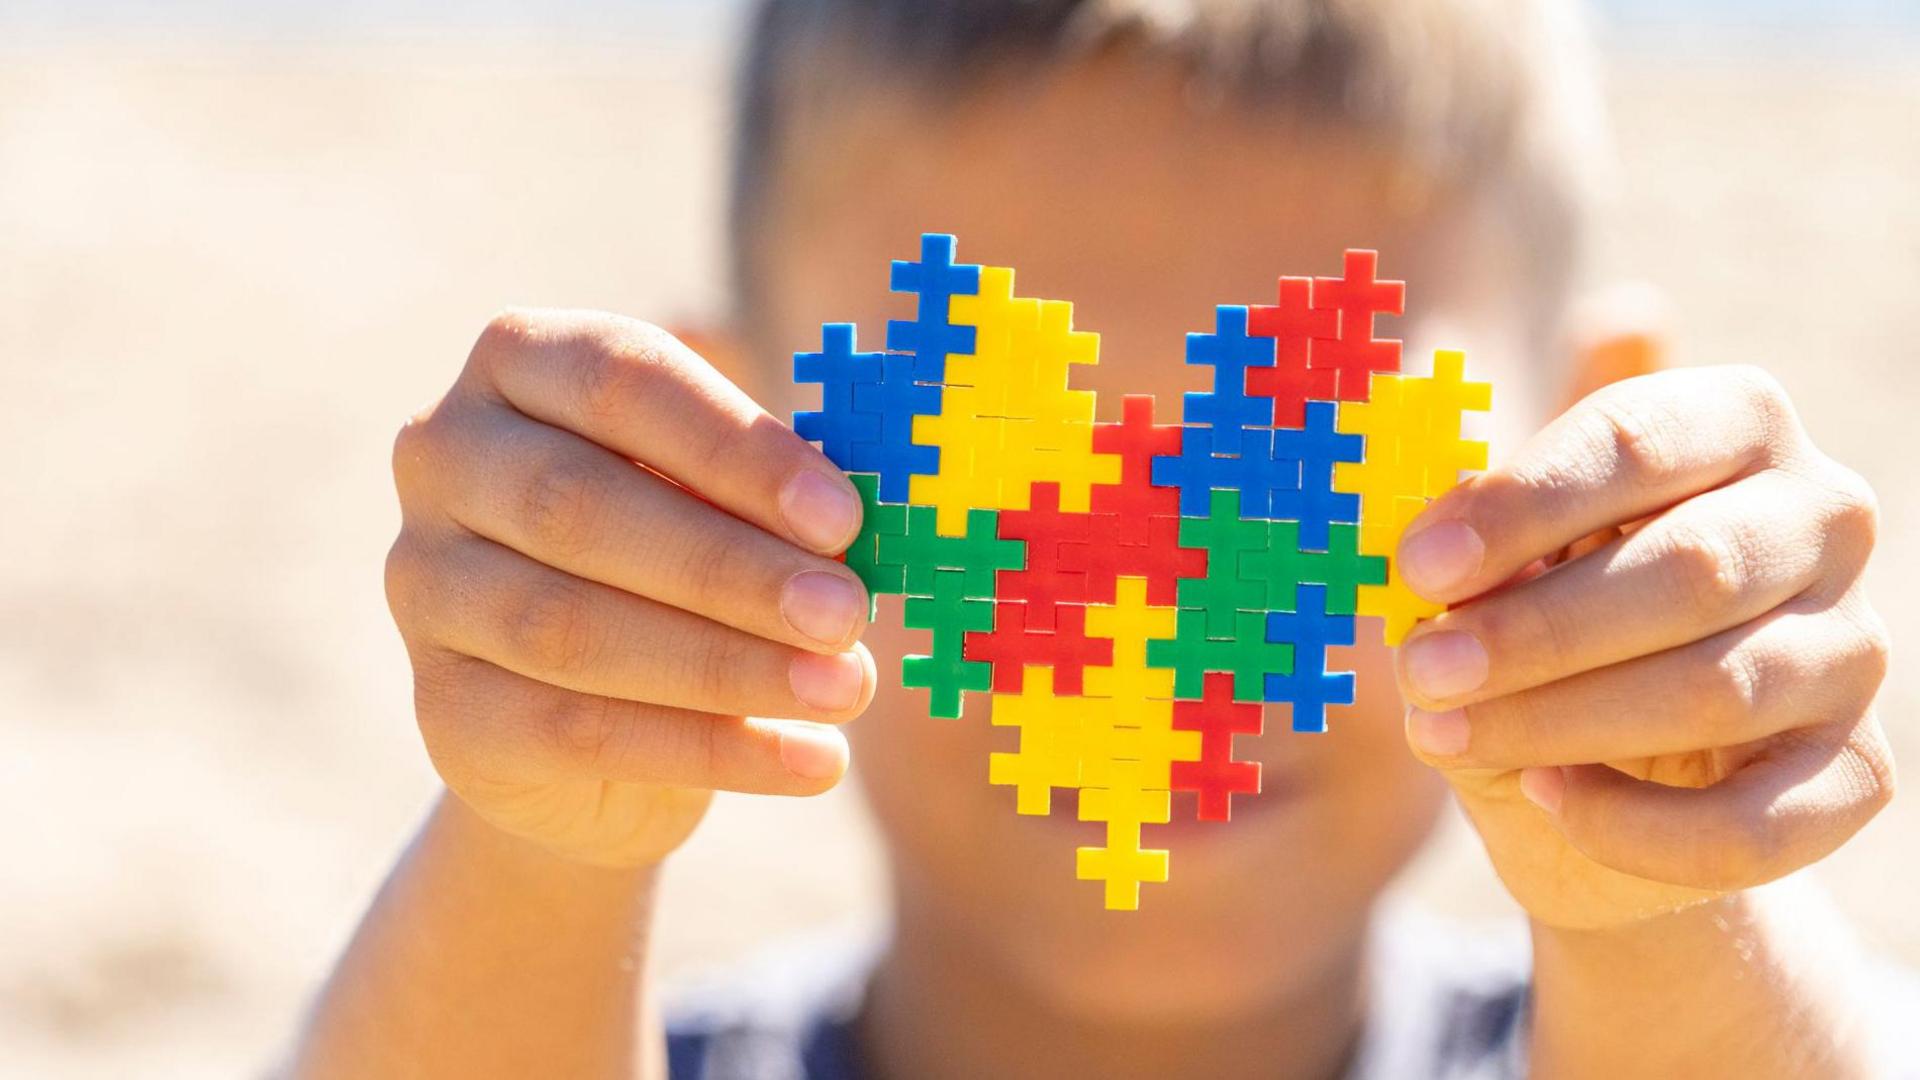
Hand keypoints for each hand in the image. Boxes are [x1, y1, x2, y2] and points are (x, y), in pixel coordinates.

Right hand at [384, 310, 875, 867]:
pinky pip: (575, 731)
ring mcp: (423, 586)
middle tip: (846, 613)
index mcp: (520, 364)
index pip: (620, 381)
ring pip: (569, 627)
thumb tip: (861, 500)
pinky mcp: (444, 710)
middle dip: (730, 568)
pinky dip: (708, 749)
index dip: (735, 449)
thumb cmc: (683, 556)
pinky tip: (811, 760)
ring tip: (845, 688)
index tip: (844, 517)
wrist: (595, 723)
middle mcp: (444, 458)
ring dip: (727, 664)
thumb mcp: (728, 492)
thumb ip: (774, 478)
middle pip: (579, 507)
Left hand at [1393, 365, 1892, 929]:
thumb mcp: (1492, 564)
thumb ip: (1470, 532)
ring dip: (1561, 719)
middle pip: (1691, 568)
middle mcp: (1821, 518)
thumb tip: (1432, 526)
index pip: (1636, 439)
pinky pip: (1752, 821)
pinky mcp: (1855, 772)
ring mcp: (1851, 647)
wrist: (1593, 769)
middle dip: (1537, 628)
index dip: (1522, 504)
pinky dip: (1632, 825)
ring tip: (1445, 732)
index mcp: (1732, 422)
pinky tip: (1545, 797)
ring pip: (1718, 690)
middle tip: (1422, 669)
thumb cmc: (1535, 623)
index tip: (1419, 564)